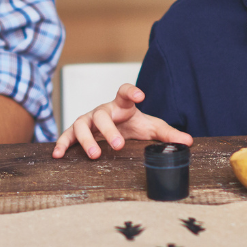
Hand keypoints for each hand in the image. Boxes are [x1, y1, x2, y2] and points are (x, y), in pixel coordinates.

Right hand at [51, 84, 192, 159]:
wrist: (117, 130)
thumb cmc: (132, 125)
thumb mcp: (150, 128)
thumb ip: (168, 134)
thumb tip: (188, 141)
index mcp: (122, 106)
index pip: (125, 92)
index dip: (131, 92)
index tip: (140, 95)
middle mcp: (103, 110)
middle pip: (102, 114)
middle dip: (109, 129)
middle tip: (118, 145)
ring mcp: (88, 120)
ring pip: (81, 124)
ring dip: (86, 139)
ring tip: (94, 155)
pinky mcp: (77, 132)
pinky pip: (67, 136)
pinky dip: (61, 144)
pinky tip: (58, 155)